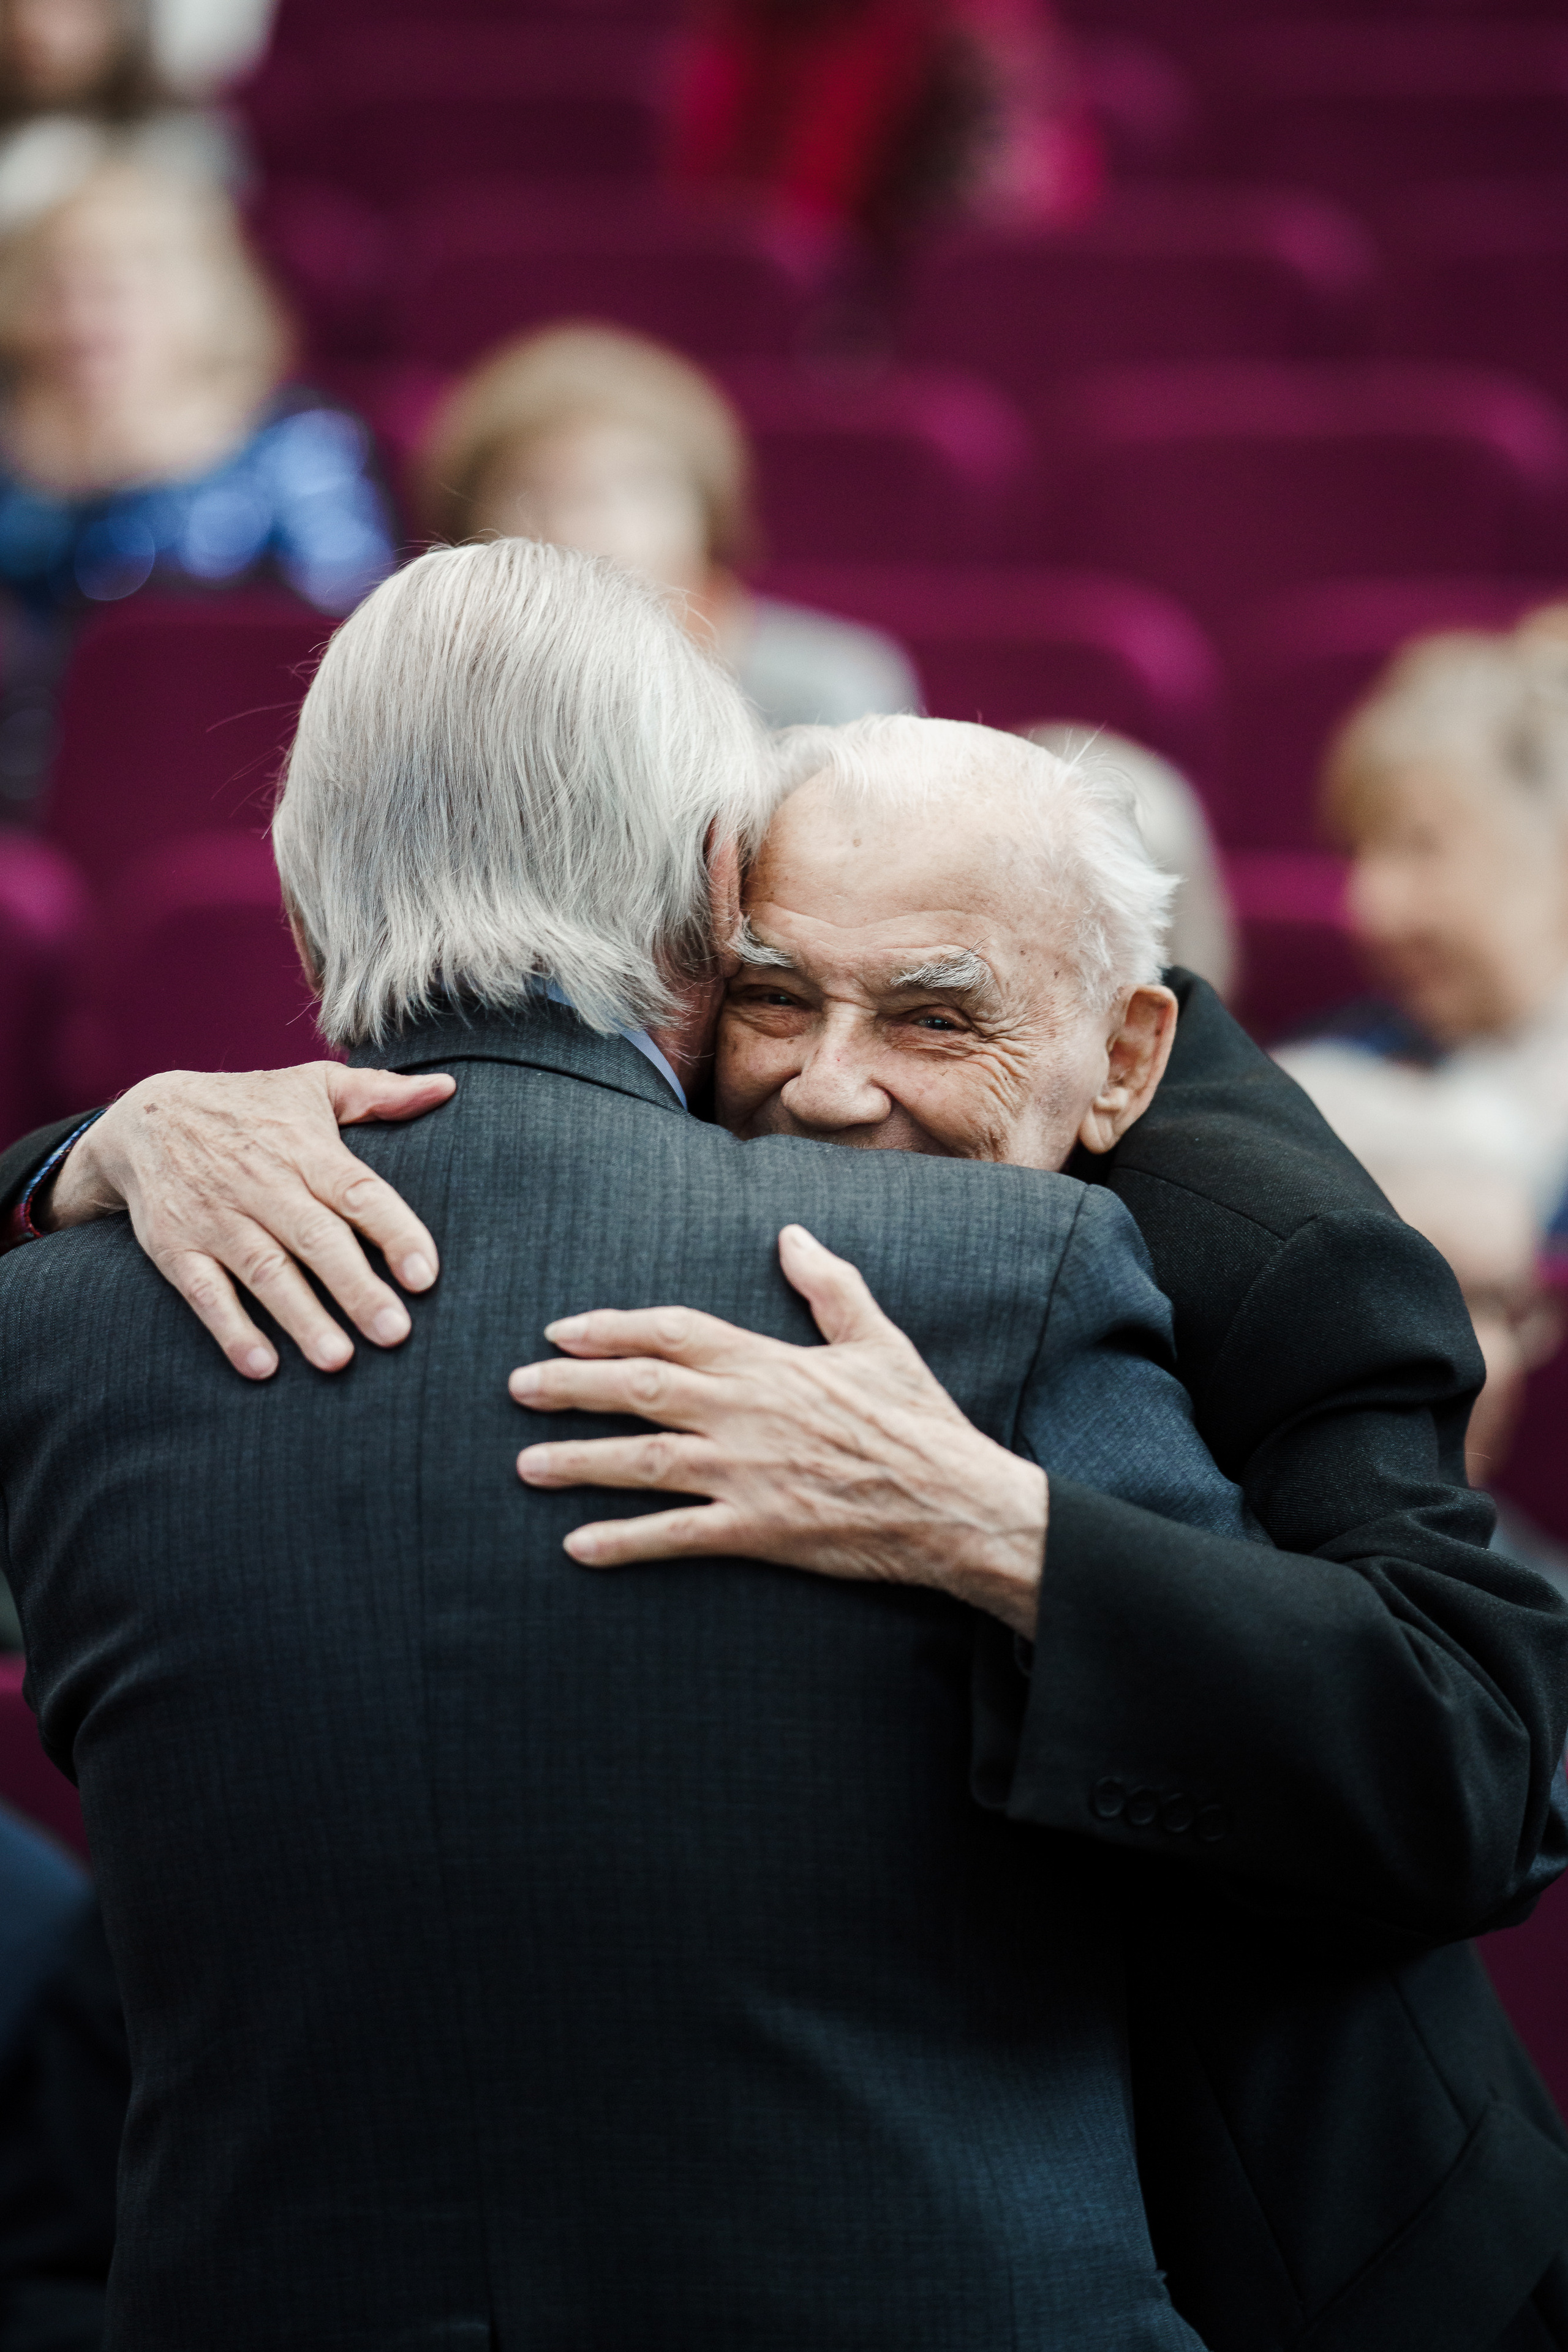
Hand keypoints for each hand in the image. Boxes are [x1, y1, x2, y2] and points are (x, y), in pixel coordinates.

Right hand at [44, 1063, 454, 1378]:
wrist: (146, 1118)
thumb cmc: (250, 1109)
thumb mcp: (312, 1086)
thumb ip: (380, 1093)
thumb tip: (447, 1087)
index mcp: (304, 1149)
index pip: (357, 1191)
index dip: (393, 1232)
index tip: (426, 1275)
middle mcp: (262, 1184)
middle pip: (316, 1239)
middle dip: (356, 1288)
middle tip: (395, 1333)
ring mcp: (217, 1218)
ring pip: (265, 1272)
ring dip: (302, 1317)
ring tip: (338, 1360)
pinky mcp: (176, 1248)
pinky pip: (205, 1293)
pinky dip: (232, 1330)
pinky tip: (263, 1367)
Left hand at [509, 1224, 1046, 1638]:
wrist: (958, 1501)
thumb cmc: (919, 1419)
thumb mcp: (877, 1340)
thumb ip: (828, 1286)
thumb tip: (791, 1235)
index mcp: (768, 1362)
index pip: (671, 1331)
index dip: (609, 1328)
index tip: (561, 1331)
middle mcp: (746, 1411)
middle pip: (638, 1389)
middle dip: (569, 1386)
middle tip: (516, 1387)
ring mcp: (748, 1473)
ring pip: (642, 1463)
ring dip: (577, 1462)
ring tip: (526, 1464)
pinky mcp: (759, 1529)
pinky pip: (677, 1536)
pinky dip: (624, 1543)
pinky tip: (578, 1548)